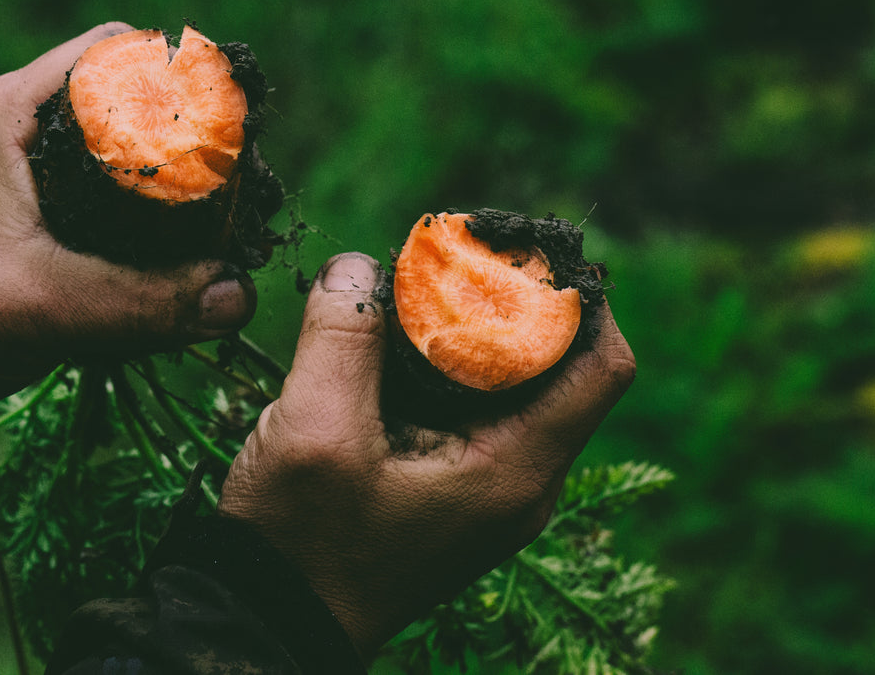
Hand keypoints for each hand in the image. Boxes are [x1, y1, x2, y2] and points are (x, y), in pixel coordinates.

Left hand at [0, 22, 256, 406]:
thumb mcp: (42, 304)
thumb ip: (143, 302)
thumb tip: (239, 297)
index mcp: (3, 116)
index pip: (108, 52)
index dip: (175, 77)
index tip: (226, 128)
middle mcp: (8, 128)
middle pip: (116, 99)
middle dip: (179, 136)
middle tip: (230, 183)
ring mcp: (11, 168)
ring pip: (107, 149)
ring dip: (160, 179)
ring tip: (209, 220)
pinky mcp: (17, 208)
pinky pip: (93, 190)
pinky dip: (134, 210)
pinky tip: (163, 251)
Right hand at [217, 252, 635, 659]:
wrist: (270, 623)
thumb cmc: (299, 547)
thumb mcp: (314, 431)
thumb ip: (342, 334)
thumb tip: (360, 264)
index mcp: (517, 472)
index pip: (603, 367)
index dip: (577, 296)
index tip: (516, 251)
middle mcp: (524, 480)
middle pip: (563, 368)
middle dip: (517, 304)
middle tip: (458, 260)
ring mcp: (493, 488)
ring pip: (518, 386)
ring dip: (479, 334)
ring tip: (419, 294)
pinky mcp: (459, 488)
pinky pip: (480, 410)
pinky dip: (452, 368)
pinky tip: (396, 346)